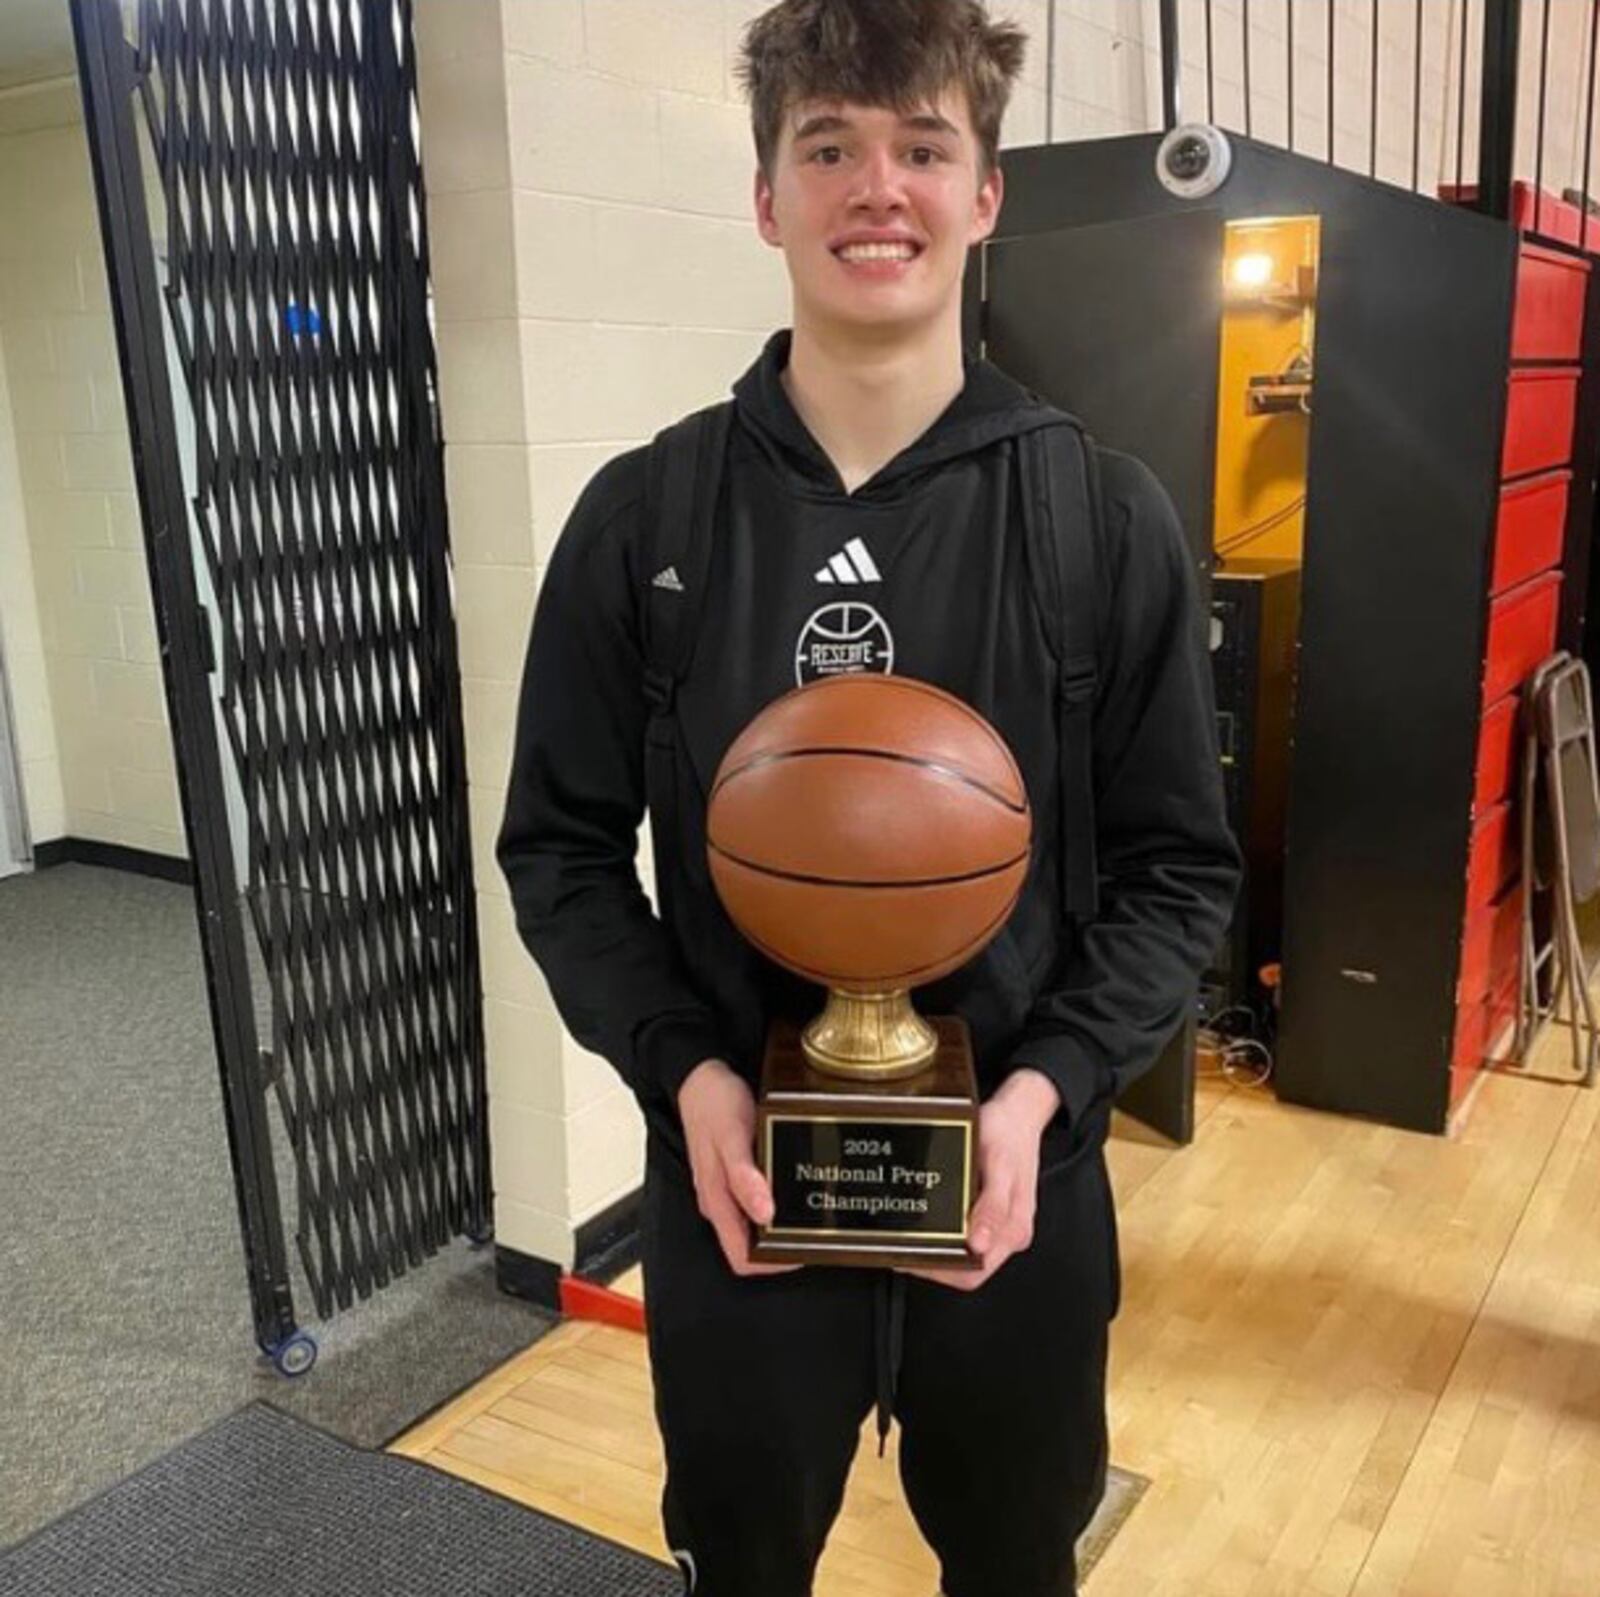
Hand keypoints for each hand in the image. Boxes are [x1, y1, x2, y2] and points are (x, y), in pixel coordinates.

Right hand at [677, 1059, 800, 1277]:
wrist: (700, 1074)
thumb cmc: (713, 1102)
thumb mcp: (731, 1136)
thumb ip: (744, 1177)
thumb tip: (764, 1215)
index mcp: (717, 1200)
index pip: (743, 1259)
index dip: (774, 1263)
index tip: (804, 1248)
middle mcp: (721, 1200)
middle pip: (752, 1244)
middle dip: (784, 1242)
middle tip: (816, 1226)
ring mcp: (726, 1187)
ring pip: (756, 1222)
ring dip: (783, 1220)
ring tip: (811, 1207)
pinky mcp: (735, 1171)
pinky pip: (757, 1197)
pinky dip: (777, 1198)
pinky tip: (792, 1184)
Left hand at [898, 1067, 1059, 1292]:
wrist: (1020, 1114)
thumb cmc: (1007, 1133)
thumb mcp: (998, 1164)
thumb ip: (992, 1207)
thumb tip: (980, 1245)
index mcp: (1013, 1228)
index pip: (974, 1272)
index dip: (939, 1271)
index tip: (909, 1256)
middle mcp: (1010, 1233)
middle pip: (969, 1269)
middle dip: (934, 1265)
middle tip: (902, 1247)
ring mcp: (1003, 1226)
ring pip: (968, 1256)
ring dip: (940, 1251)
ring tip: (910, 1236)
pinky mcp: (995, 1215)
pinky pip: (970, 1237)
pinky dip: (948, 1236)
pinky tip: (929, 1224)